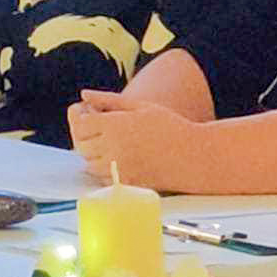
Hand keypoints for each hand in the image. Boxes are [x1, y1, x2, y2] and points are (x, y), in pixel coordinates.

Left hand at [68, 89, 210, 191]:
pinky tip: (119, 160)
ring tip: (111, 145)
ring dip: (94, 155)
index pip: (80, 124)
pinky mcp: (127, 182)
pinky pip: (103, 178)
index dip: (81, 119)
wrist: (195, 156)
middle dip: (86, 137)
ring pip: (90, 164)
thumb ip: (109, 100)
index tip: (89, 116)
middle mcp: (114, 147)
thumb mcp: (140, 107)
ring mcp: (120, 167)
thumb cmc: (170, 127)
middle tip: (99, 131)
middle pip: (82, 145)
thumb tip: (84, 94)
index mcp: (115, 125)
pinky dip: (105, 170)